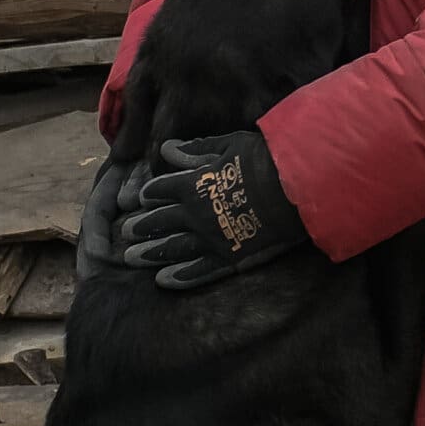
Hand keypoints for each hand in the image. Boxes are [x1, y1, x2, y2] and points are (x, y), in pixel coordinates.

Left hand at [114, 128, 306, 289]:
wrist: (297, 187)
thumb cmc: (266, 159)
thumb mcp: (228, 145)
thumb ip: (196, 150)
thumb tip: (168, 149)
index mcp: (192, 184)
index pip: (160, 190)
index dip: (149, 194)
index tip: (140, 199)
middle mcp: (195, 214)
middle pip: (160, 222)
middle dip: (141, 227)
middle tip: (126, 234)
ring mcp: (211, 239)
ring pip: (172, 249)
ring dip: (150, 254)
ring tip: (131, 259)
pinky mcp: (229, 258)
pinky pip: (199, 271)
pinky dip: (179, 277)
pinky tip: (163, 280)